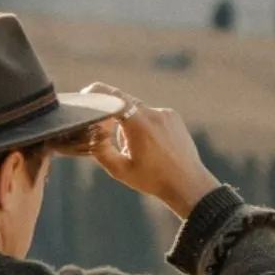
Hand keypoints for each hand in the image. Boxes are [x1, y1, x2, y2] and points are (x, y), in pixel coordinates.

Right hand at [65, 83, 217, 217]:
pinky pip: (151, 115)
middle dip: (113, 113)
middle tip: (106, 131)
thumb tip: (92, 135)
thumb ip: (101, 151)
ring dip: (130, 124)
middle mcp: (154, 114)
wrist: (186, 182)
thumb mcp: (120, 170)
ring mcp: (166, 113)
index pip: (115, 99)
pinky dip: (144, 125)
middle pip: (125, 103)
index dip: (99, 93)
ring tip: (137, 149)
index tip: (87, 93)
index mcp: (139, 126)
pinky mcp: (174, 116)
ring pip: (138, 110)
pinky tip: (150, 145)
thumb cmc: (152, 179)